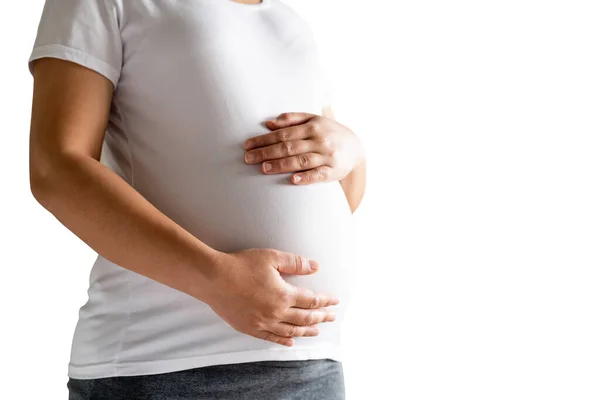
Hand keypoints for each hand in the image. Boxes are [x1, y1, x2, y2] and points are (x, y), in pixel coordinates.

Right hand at [203, 248, 339, 346]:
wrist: (213, 278)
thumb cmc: (241, 265)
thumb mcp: (271, 258)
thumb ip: (295, 263)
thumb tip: (315, 267)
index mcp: (284, 295)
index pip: (311, 300)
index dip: (325, 301)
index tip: (335, 301)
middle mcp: (276, 313)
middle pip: (305, 318)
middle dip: (320, 317)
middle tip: (332, 317)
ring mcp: (262, 323)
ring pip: (290, 331)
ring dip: (306, 331)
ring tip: (317, 331)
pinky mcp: (250, 328)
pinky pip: (271, 338)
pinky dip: (284, 341)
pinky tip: (291, 342)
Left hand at [243, 112, 364, 183]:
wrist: (356, 149)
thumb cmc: (329, 133)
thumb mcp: (314, 120)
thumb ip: (292, 119)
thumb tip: (268, 123)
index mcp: (313, 126)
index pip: (284, 134)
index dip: (264, 139)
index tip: (247, 145)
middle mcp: (320, 141)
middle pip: (289, 147)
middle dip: (267, 152)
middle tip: (248, 158)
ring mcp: (327, 157)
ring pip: (301, 161)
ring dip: (281, 165)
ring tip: (263, 168)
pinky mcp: (333, 172)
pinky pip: (318, 175)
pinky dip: (306, 178)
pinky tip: (292, 180)